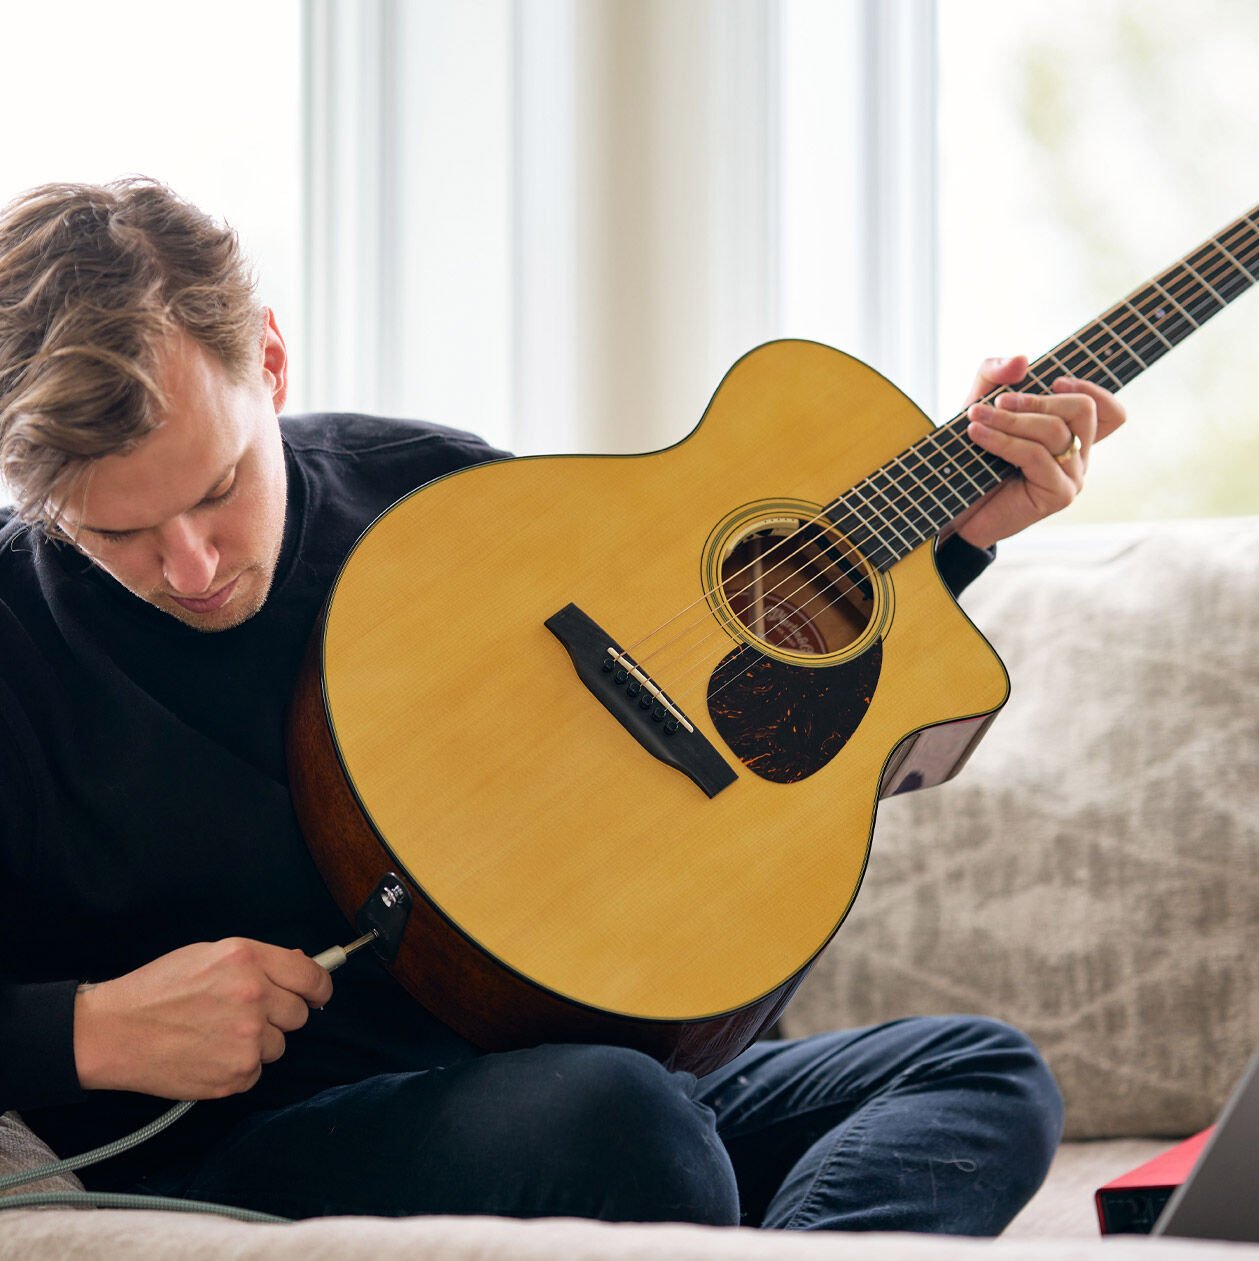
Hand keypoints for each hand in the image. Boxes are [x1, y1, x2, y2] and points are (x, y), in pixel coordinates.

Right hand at [73, 938, 334, 1099]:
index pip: (312, 976)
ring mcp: (247, 1039)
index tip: (317, 995)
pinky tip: (207, 1055)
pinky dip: (238, 1068)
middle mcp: (254, 996)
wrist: (113, 1031)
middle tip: (244, 1015)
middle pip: (299, 1015)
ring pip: (278, 1046)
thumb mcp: (209, 954)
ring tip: (216, 1034)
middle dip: (279, 1016)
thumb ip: (258, 961)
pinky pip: (255, 1073)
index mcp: (248, 959)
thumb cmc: (157, 988)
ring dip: (257, 1044)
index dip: (318, 988)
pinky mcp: (236, 1075)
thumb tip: (301, 965)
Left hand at [948, 356, 1126, 549]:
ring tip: (974, 416)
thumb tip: (1022, 360)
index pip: (1111, 413)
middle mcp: (1079, 457)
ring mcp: (1073, 478)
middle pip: (1083, 410)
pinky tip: (976, 434)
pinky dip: (1004, 440)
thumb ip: (995, 376)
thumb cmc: (970, 458)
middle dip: (1037, 399)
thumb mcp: (979, 406)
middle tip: (997, 401)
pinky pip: (1037, 455)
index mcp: (1071, 437)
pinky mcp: (1058, 495)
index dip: (1092, 389)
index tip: (1054, 381)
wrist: (954, 510)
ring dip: (1011, 419)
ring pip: (1055, 431)